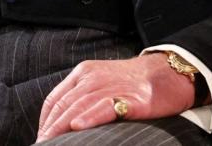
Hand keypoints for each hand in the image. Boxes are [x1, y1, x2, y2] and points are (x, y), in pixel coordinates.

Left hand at [36, 53, 194, 141]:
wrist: (170, 72)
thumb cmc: (135, 83)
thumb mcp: (102, 81)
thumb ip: (83, 96)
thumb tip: (64, 123)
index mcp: (84, 73)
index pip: (54, 99)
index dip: (44, 121)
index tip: (41, 138)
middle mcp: (93, 78)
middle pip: (62, 105)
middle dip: (49, 129)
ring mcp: (111, 87)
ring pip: (78, 107)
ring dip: (60, 128)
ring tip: (50, 144)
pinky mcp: (130, 99)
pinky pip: (104, 107)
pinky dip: (89, 117)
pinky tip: (77, 127)